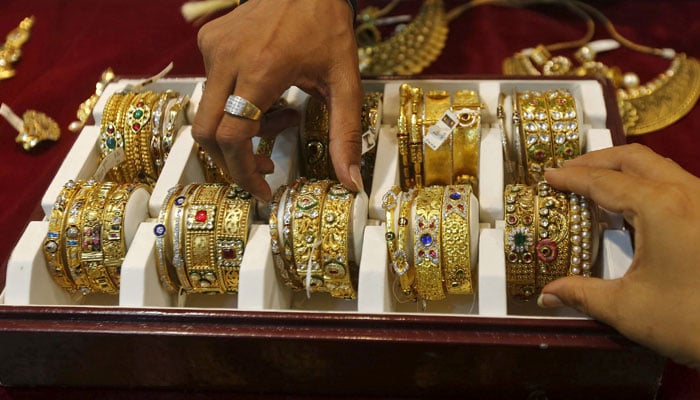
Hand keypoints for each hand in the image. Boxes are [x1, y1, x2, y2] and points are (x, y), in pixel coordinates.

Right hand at [192, 0, 362, 200]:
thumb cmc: (328, 27)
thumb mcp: (345, 82)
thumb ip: (345, 134)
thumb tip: (350, 182)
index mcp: (261, 71)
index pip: (233, 138)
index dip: (244, 172)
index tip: (262, 190)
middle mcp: (228, 60)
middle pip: (207, 133)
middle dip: (233, 160)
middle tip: (265, 167)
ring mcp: (213, 49)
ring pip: (209, 113)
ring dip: (239, 131)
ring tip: (281, 118)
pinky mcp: (208, 42)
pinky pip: (211, 89)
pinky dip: (235, 106)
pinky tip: (268, 95)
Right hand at [540, 143, 699, 368]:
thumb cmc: (690, 321)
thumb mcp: (626, 308)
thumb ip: (581, 294)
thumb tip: (547, 294)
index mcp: (660, 207)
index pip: (605, 182)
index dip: (572, 178)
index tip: (548, 175)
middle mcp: (687, 194)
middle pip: (634, 159)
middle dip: (597, 160)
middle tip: (569, 171)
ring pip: (659, 167)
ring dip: (623, 169)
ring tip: (595, 183)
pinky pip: (675, 184)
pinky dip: (645, 183)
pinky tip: (631, 206)